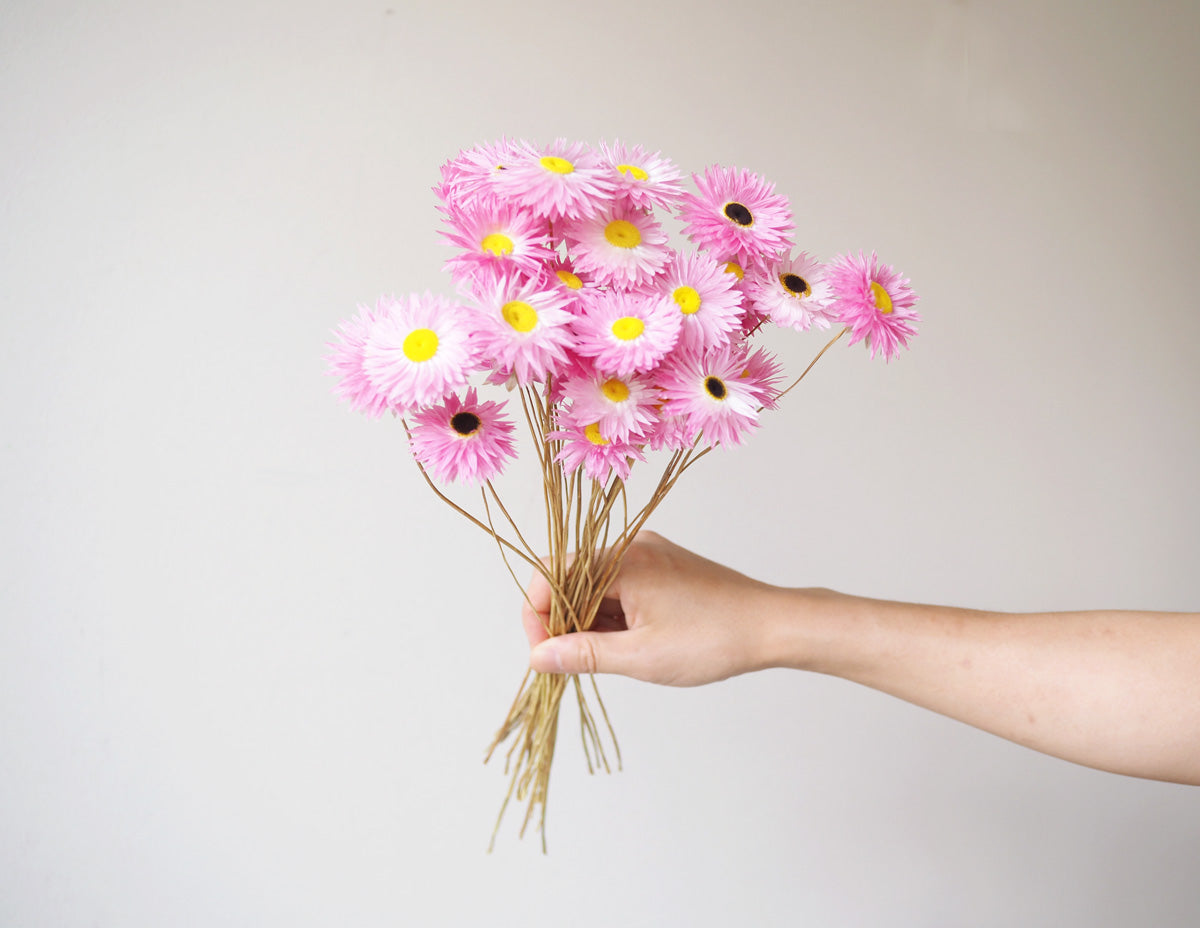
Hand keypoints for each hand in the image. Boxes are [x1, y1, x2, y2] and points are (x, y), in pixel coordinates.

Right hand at [523, 531, 783, 685]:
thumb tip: (539, 658)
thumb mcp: (641, 657)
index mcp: (623, 560)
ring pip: (596, 584)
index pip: (551, 572)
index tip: (542, 654)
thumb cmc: (714, 639)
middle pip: (570, 577)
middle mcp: (633, 547)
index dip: (536, 614)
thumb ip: (584, 654)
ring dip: (587, 621)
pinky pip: (620, 586)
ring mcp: (650, 555)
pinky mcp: (664, 567)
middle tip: (567, 665)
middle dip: (561, 621)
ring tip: (603, 659)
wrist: (772, 625)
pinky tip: (624, 645)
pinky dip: (612, 615)